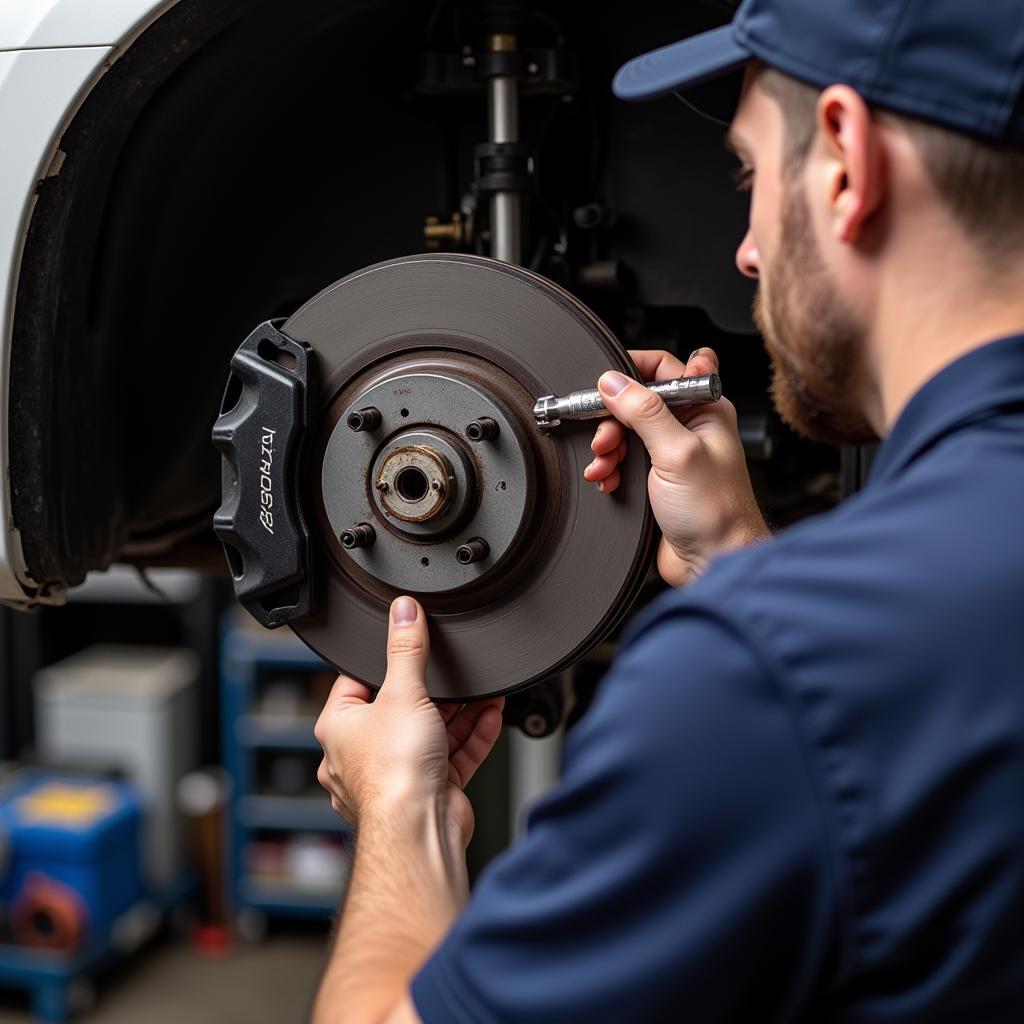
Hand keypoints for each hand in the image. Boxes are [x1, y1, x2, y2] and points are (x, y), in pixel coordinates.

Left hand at [314, 596, 503, 849]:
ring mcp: (398, 774)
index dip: (384, 661)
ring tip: (485, 687)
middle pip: (401, 706)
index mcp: (340, 727)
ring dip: (460, 711)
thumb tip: (402, 612)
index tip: (408, 642)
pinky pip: (452, 755)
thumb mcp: (402, 692)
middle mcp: (364, 753)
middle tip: (455, 668)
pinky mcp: (429, 789)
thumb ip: (406, 649)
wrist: (418, 831)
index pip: (357, 681)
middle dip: (435, 690)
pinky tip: (491, 714)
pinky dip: (472, 735)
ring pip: (431, 731)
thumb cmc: (392, 774)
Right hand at [584, 346, 769, 585]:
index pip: (663, 367)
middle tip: (605, 441)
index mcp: (704, 407)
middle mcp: (689, 426)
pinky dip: (610, 468)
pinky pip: (623, 461)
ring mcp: (672, 452)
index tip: (606, 386)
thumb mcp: (678, 452)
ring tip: (605, 466)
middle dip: (612, 420)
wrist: (715, 561)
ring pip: (625, 432)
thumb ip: (645, 412)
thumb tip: (614, 382)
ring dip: (607, 448)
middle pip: (635, 402)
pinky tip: (608, 480)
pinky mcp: (657, 478)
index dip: (631, 371)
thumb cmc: (716, 512)